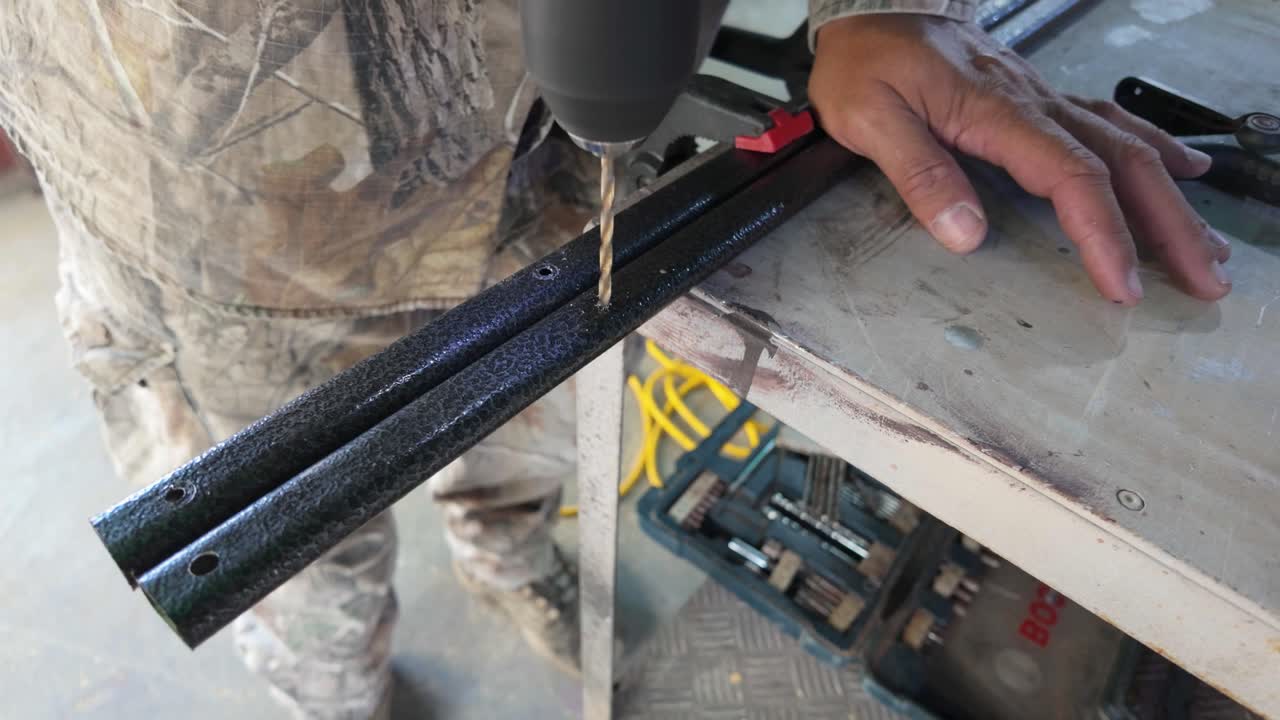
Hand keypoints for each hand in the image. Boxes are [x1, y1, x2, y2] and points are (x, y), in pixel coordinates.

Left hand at [808, 14, 1231, 303]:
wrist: (874, 8)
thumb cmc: (868, 61)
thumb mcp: (870, 117)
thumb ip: (919, 173)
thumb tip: (965, 232)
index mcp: (999, 113)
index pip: (1072, 177)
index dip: (1103, 233)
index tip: (1122, 283)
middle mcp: (1035, 104)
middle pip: (1123, 164)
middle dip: (1168, 225)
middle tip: (1202, 280)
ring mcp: (1044, 99)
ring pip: (1127, 146)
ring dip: (1171, 199)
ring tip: (1204, 247)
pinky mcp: (1039, 99)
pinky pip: (1110, 122)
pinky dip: (1154, 149)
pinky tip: (1183, 170)